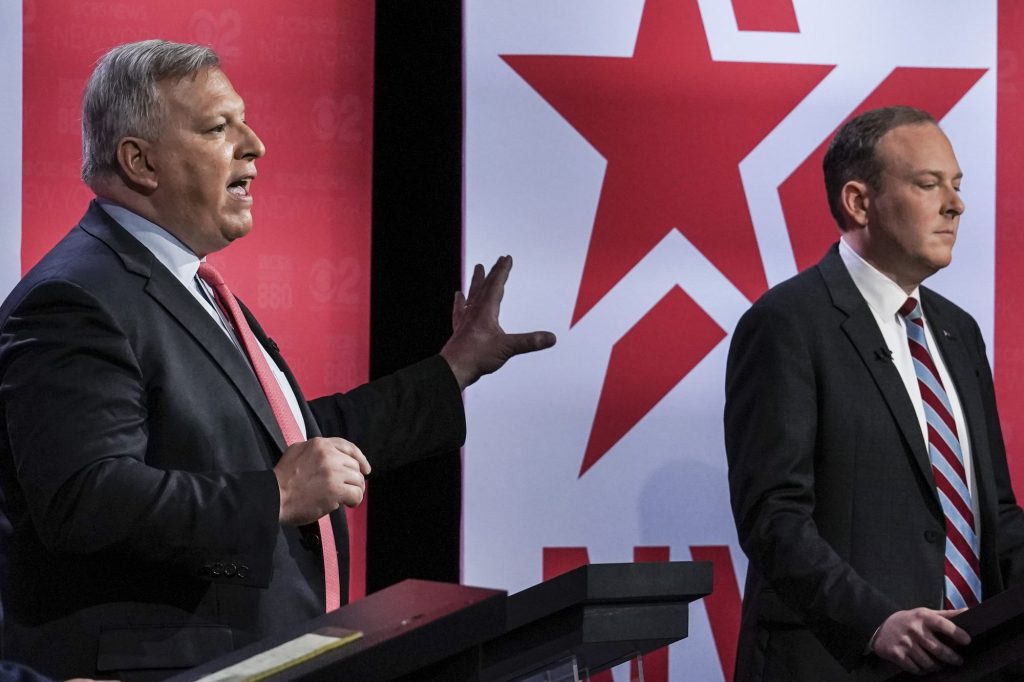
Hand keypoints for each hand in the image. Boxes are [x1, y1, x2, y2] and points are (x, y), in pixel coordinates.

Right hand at [273, 437, 370, 524]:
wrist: (274, 497)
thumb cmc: (282, 478)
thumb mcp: (296, 451)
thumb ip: (315, 450)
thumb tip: (332, 455)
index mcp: (319, 444)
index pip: (348, 447)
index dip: (360, 458)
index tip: (365, 468)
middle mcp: (329, 455)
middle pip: (354, 465)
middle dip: (354, 479)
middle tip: (348, 490)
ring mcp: (333, 472)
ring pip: (358, 480)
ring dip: (355, 490)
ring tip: (346, 498)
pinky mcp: (335, 489)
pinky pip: (356, 494)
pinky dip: (354, 501)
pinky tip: (347, 504)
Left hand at [440, 255, 555, 389]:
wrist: (453, 368)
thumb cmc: (476, 356)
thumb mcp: (507, 348)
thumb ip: (529, 342)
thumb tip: (550, 338)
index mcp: (486, 311)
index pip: (496, 285)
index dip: (502, 271)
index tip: (507, 258)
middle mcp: (475, 311)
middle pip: (485, 286)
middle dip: (493, 272)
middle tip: (498, 260)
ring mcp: (466, 319)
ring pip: (472, 294)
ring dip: (477, 281)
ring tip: (478, 269)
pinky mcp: (460, 329)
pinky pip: (460, 310)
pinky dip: (460, 301)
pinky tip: (458, 296)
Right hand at [872, 607, 969, 673]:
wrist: (881, 629)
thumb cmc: (909, 621)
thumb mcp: (925, 614)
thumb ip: (946, 615)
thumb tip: (968, 611)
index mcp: (922, 617)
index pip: (943, 624)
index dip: (957, 633)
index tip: (967, 640)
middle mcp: (913, 629)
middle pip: (939, 649)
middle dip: (952, 658)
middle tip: (958, 660)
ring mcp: (905, 643)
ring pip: (929, 663)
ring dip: (937, 666)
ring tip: (940, 664)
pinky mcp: (897, 654)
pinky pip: (916, 669)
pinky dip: (923, 670)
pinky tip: (925, 666)